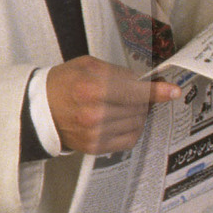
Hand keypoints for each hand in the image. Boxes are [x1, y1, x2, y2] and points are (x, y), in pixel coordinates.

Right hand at [46, 57, 180, 153]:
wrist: (39, 109)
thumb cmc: (64, 82)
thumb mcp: (88, 65)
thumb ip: (118, 73)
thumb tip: (146, 82)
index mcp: (92, 89)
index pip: (135, 92)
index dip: (157, 91)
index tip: (173, 91)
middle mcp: (95, 114)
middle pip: (138, 108)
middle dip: (142, 99)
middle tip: (135, 93)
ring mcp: (95, 134)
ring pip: (136, 124)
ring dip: (137, 113)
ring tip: (123, 105)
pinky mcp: (95, 147)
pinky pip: (128, 139)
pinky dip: (132, 129)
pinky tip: (123, 120)